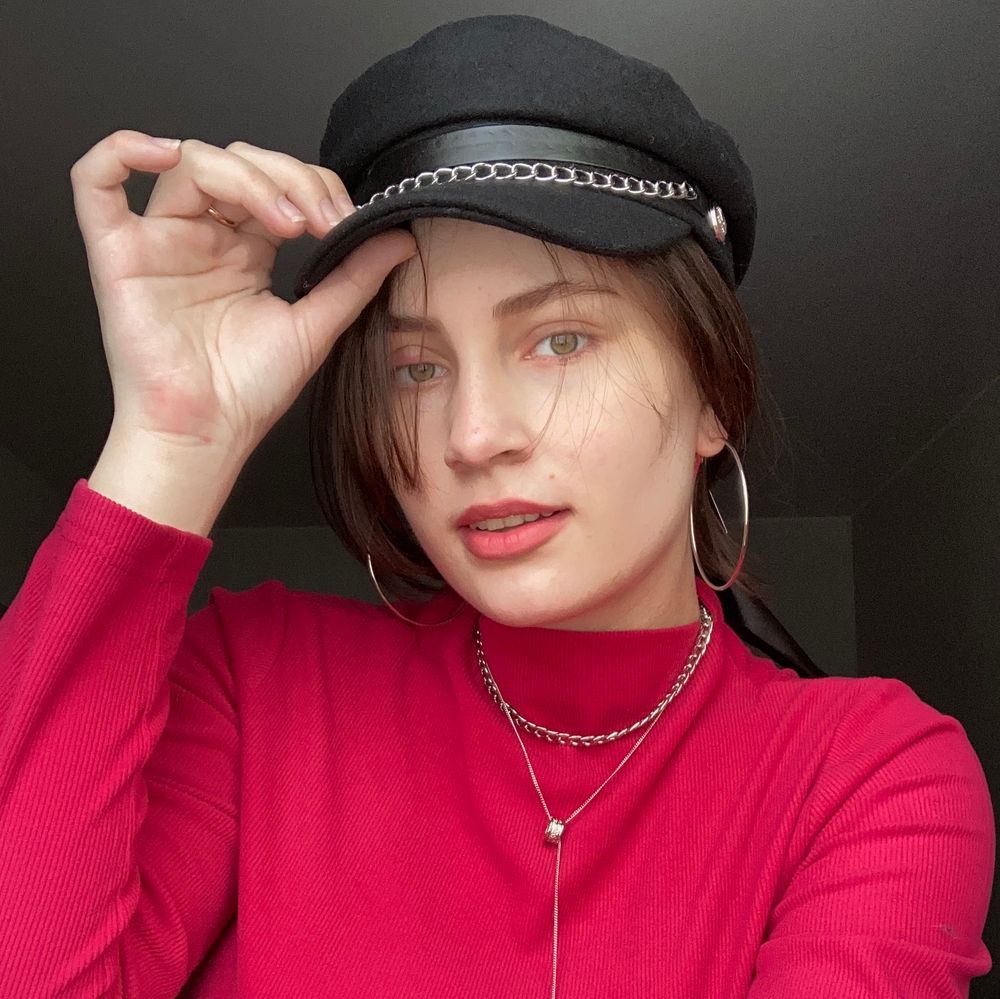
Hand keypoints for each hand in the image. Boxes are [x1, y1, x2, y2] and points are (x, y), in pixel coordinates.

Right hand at [70, 129, 416, 459]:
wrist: (208, 434)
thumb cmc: (249, 391)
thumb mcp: (316, 326)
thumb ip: (355, 277)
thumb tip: (397, 236)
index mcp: (246, 251)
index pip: (275, 185)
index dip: (312, 187)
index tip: (345, 220)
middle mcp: (203, 238)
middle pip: (237, 163)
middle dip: (289, 178)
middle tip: (322, 219)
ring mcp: (160, 242)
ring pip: (190, 164)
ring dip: (245, 176)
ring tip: (285, 219)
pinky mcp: (118, 254)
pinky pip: (95, 183)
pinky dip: (122, 152)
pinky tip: (164, 154)